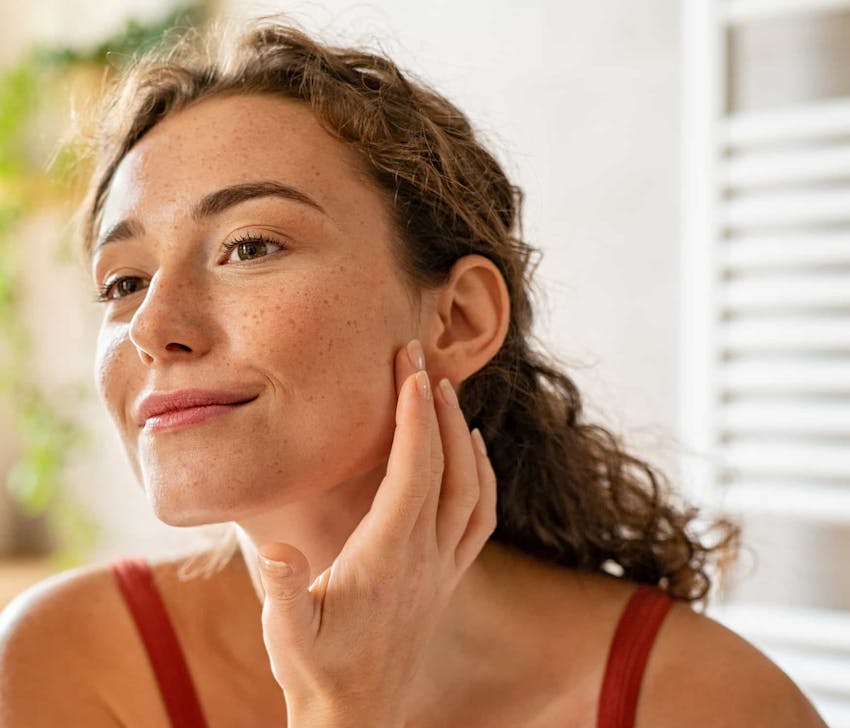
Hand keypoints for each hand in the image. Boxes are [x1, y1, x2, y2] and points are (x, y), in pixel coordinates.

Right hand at [255, 339, 496, 725]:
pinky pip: (480, 517)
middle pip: (447, 467)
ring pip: (472, 488)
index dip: (413, 417)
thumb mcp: (286, 635)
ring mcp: (443, 567)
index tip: (408, 369)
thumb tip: (272, 548)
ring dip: (462, 435)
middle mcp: (426, 557)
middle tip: (421, 358)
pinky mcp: (448, 577)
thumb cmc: (316, 671)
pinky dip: (483, 476)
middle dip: (436, 407)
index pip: (413, 472)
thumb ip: (280, 591)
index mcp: (388, 557)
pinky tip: (474, 452)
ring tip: (445, 392)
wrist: (357, 716)